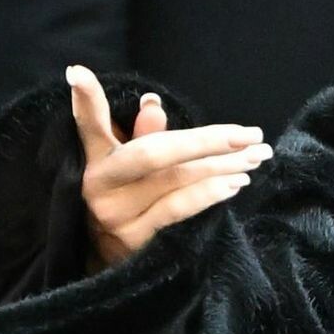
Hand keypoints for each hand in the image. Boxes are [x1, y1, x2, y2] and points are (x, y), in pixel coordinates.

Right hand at [65, 63, 273, 268]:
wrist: (107, 261)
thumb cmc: (126, 199)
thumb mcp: (125, 166)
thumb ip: (138, 135)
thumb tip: (153, 104)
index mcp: (94, 159)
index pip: (88, 124)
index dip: (84, 100)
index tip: (78, 72)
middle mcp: (98, 185)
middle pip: (154, 153)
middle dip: (208, 140)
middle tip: (251, 134)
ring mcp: (116, 215)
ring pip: (176, 180)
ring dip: (223, 167)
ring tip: (255, 158)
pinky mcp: (135, 240)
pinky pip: (179, 209)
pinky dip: (210, 193)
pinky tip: (235, 183)